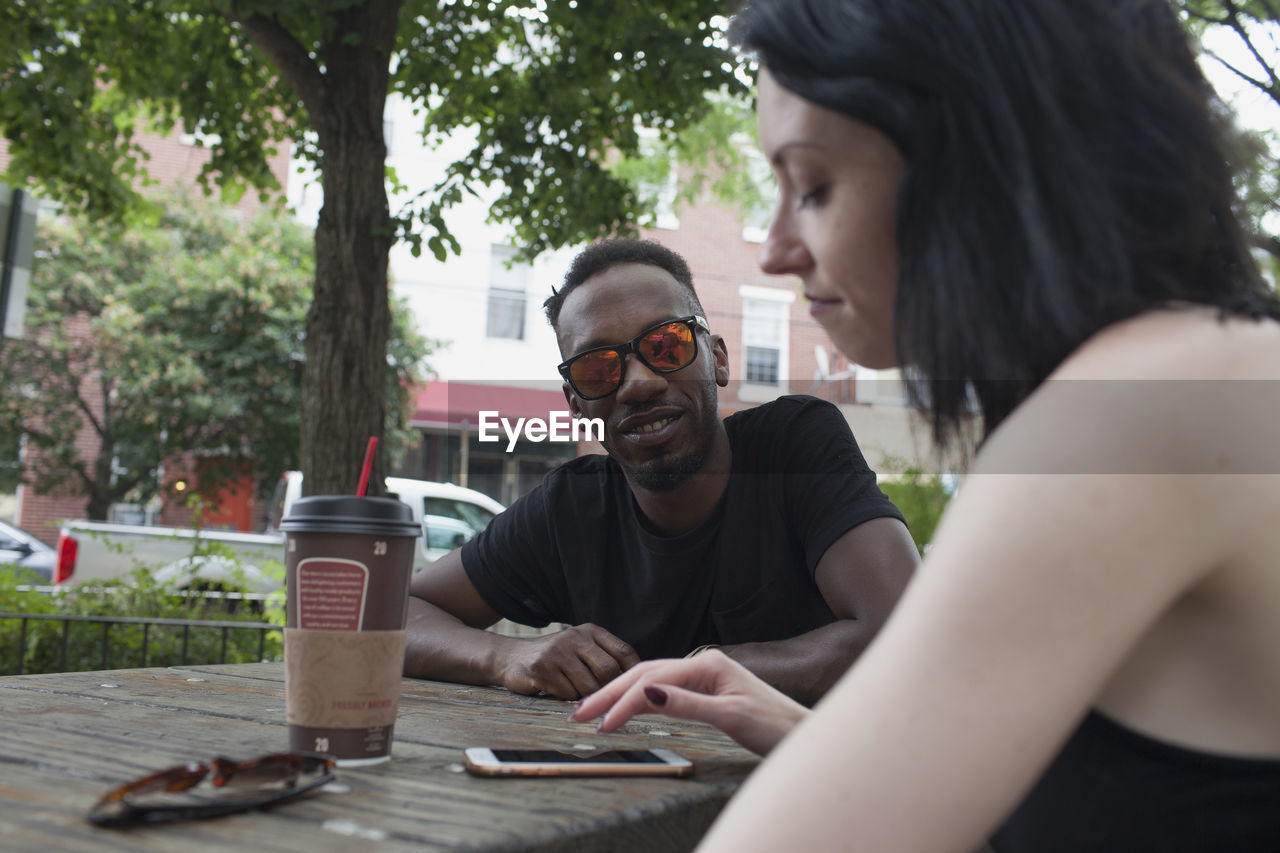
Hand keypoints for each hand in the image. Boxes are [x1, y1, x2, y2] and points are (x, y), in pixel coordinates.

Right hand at [498, 624, 639, 699]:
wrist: (511, 658)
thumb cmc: (555, 659)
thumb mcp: (581, 650)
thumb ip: (605, 659)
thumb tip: (637, 684)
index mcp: (590, 631)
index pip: (624, 652)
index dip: (632, 673)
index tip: (631, 689)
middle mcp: (575, 637)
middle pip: (609, 671)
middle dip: (607, 690)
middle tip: (601, 699)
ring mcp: (558, 652)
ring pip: (589, 687)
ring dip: (585, 697)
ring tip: (575, 692)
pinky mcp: (542, 669)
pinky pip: (567, 694)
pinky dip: (566, 699)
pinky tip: (557, 691)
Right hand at [570, 650, 808, 755]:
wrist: (801, 735)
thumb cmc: (775, 725)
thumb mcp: (731, 716)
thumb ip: (687, 704)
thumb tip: (646, 694)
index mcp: (708, 664)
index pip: (653, 680)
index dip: (622, 702)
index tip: (600, 723)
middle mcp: (703, 664)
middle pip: (646, 675)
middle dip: (611, 694)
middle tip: (579, 715)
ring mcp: (704, 676)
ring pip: (652, 682)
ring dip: (621, 696)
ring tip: (592, 712)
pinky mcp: (705, 691)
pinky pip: (664, 691)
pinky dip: (640, 700)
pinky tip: (625, 708)